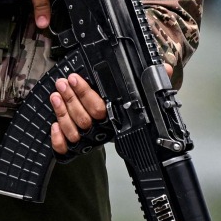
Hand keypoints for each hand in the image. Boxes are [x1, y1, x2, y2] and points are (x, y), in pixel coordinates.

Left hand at [49, 64, 172, 155]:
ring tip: (55, 94)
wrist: (130, 139)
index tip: (75, 78)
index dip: (85, 93)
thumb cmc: (128, 108)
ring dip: (62, 112)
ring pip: (73, 130)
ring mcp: (87, 139)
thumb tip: (167, 70)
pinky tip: (53, 125)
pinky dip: (58, 139)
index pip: (100, 108)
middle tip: (62, 83)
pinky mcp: (75, 147)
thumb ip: (149, 81)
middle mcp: (100, 129)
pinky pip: (65, 149)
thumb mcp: (139, 93)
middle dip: (71, 99)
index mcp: (114, 117)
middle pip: (84, 119)